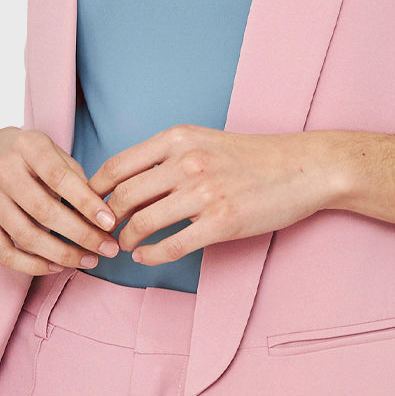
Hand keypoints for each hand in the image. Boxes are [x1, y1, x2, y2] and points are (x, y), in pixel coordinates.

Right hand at [0, 126, 120, 275]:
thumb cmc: (32, 157)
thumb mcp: (55, 153)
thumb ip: (77, 178)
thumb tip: (102, 215)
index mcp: (26, 146)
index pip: (59, 178)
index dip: (87, 203)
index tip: (110, 223)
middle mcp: (1, 171)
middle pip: (44, 211)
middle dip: (81, 234)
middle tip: (108, 248)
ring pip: (26, 236)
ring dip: (62, 254)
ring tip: (89, 260)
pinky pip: (5, 254)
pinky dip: (32, 266)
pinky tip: (57, 266)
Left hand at [91, 125, 340, 265]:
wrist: (304, 168)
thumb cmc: (253, 157)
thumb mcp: (205, 140)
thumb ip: (167, 156)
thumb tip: (126, 181)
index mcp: (178, 138)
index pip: (117, 165)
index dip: (94, 190)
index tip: (90, 206)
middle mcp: (187, 162)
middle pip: (123, 196)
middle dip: (105, 220)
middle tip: (103, 233)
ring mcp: (204, 192)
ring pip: (142, 222)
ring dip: (125, 239)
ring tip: (124, 246)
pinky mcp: (222, 221)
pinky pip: (171, 245)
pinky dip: (150, 255)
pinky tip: (145, 257)